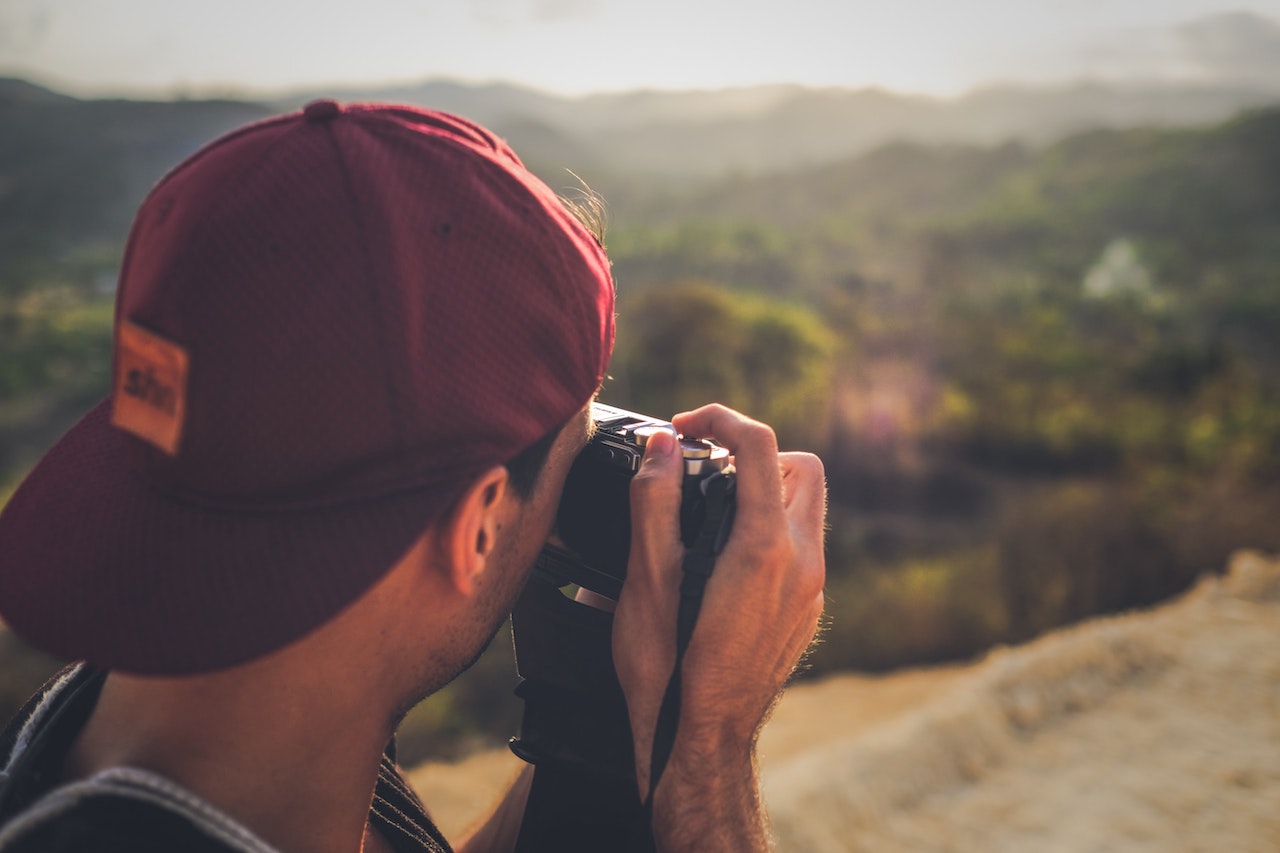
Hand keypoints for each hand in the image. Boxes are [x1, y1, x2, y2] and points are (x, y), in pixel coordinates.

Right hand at [612, 404, 825, 849]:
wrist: (700, 743)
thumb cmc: (667, 669)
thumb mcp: (646, 582)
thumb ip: (654, 503)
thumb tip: (662, 445)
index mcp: (764, 547)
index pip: (759, 444)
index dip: (718, 418)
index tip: (682, 427)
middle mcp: (802, 563)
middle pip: (801, 468)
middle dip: (754, 454)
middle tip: (704, 467)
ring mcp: (810, 591)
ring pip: (806, 509)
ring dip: (764, 491)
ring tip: (708, 509)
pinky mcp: (805, 612)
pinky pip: (800, 547)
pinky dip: (769, 530)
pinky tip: (721, 558)